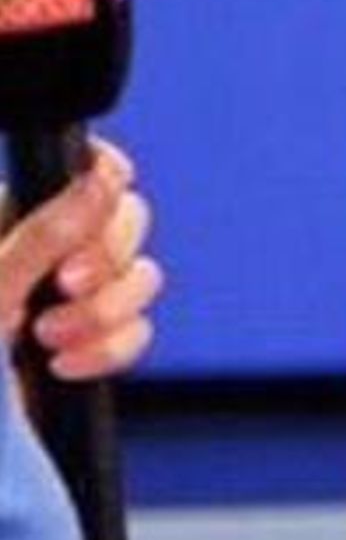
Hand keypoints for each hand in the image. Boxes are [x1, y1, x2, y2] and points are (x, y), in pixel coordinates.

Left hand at [0, 140, 160, 379]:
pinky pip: (136, 330)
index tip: (89, 221)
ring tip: (50, 341)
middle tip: (66, 287)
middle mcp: (45, 253)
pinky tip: (65, 367)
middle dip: (106, 263)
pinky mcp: (86, 344)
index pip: (89, 172)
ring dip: (105, 313)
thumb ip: (48, 232)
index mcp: (12, 220)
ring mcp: (68, 300)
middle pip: (128, 220)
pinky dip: (110, 350)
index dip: (105, 191)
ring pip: (139, 276)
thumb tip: (104, 177)